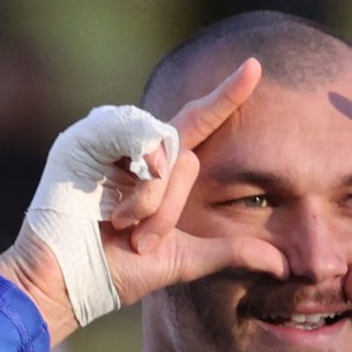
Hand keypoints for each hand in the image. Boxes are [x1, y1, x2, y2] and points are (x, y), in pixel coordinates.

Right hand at [0, 59, 289, 341]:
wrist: (68, 284)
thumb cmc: (116, 272)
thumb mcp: (184, 260)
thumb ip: (232, 253)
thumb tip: (284, 266)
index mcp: (157, 168)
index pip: (198, 122)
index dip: (226, 96)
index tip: (256, 67)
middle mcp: (135, 148)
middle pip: (184, 154)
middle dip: (166, 209)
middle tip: (138, 239)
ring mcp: (107, 141)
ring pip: (161, 150)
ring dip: (148, 201)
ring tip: (121, 227)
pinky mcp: (83, 141)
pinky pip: (131, 137)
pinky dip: (132, 176)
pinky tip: (111, 208)